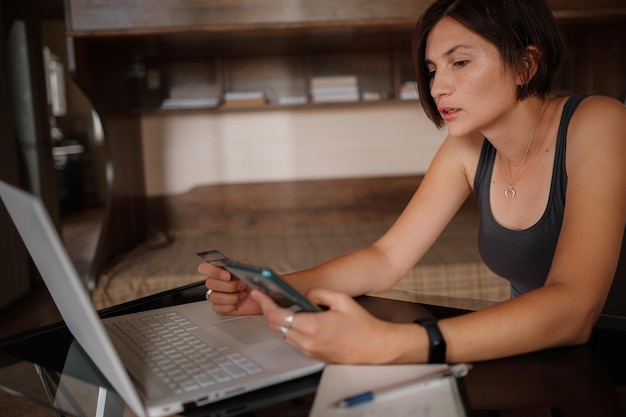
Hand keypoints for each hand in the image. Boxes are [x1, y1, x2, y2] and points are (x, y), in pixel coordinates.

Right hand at [198, 261, 261, 315]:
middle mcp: (217, 281)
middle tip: (241, 286)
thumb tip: (231, 265)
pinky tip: (238, 303)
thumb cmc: (255, 282)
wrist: (262, 297)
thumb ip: (239, 265)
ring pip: (213, 296)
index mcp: (221, 269)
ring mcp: (217, 294)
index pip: (204, 267)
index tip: (227, 276)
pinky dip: (231, 306)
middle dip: (229, 286)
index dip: (213, 271)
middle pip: (209, 283)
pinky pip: (217, 308)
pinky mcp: (220, 307)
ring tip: (242, 295)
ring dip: (231, 297)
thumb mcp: (249, 268)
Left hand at [251, 288, 400, 363]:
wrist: (376, 347)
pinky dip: (287, 330)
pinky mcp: (314, 356)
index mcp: (314, 327)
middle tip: (263, 299)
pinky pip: (293, 342)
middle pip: (276, 326)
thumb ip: (318, 293)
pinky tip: (289, 320)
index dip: (266, 304)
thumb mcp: (342, 299)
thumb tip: (304, 295)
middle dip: (267, 311)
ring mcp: (310, 351)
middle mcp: (309, 342)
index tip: (259, 294)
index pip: (279, 315)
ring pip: (283, 335)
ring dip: (276, 321)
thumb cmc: (363, 325)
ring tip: (274, 307)